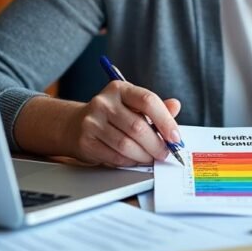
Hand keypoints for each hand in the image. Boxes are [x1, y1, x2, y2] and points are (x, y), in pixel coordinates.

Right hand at [65, 81, 181, 166]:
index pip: (147, 100)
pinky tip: (135, 160)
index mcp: (119, 89)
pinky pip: (115, 156)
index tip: (175, 137)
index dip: (165, 121)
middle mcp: (104, 102)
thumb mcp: (133, 105)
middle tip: (165, 153)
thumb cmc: (112, 115)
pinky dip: (130, 161)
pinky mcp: (86, 141)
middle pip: (138, 127)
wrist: (76, 125)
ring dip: (144, 156)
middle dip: (157, 144)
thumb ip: (156, 107)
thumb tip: (175, 106)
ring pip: (126, 145)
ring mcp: (92, 122)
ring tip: (151, 157)